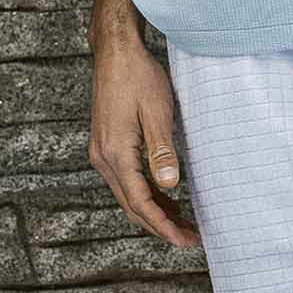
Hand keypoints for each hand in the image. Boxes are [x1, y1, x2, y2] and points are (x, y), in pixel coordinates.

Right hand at [87, 33, 201, 248]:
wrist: (115, 52)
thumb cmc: (137, 76)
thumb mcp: (157, 112)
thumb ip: (162, 151)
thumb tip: (170, 185)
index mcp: (116, 154)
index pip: (141, 203)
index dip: (163, 225)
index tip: (184, 240)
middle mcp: (104, 158)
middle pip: (132, 205)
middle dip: (161, 225)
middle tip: (190, 238)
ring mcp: (102, 152)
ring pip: (128, 194)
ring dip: (154, 211)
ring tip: (182, 223)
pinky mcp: (107, 145)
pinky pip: (126, 180)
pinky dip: (145, 194)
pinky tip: (164, 196)